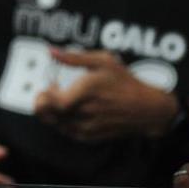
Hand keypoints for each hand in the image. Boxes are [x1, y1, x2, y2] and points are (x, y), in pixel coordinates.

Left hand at [33, 48, 176, 141]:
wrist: (146, 109)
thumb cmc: (125, 82)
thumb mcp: (103, 61)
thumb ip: (74, 57)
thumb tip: (51, 51)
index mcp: (86, 91)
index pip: (52, 103)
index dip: (43, 97)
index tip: (48, 86)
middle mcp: (86, 112)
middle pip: (49, 115)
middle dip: (43, 104)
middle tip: (49, 93)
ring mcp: (88, 127)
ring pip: (56, 124)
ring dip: (52, 112)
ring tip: (63, 99)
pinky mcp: (90, 137)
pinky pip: (67, 132)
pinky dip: (63, 122)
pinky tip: (72, 110)